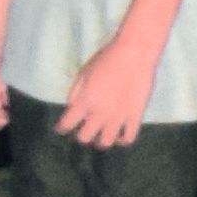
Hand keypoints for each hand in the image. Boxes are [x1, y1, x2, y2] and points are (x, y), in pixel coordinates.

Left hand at [62, 32, 164, 150]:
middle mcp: (99, 113)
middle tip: (84, 131)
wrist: (135, 53)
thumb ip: (75, 92)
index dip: (62, 128)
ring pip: (106, 142)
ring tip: (101, 137)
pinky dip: (122, 141)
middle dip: (81, 136)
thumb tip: (71, 108)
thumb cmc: (107, 58)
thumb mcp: (83, 72)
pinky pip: (129, 138)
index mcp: (84, 101)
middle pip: (84, 138)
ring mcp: (118, 116)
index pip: (66, 124)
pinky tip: (120, 136)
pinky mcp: (135, 116)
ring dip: (100, 142)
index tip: (62, 129)